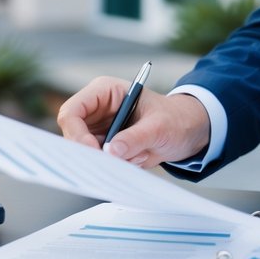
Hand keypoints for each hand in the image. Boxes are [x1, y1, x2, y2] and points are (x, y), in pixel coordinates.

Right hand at [57, 76, 210, 168]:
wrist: (187, 131)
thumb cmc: (175, 118)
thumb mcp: (160, 126)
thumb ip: (136, 138)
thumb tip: (111, 152)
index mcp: (104, 92)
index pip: (72, 111)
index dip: (76, 133)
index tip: (93, 152)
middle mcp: (96, 110)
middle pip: (73, 136)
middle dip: (95, 152)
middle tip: (119, 161)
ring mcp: (99, 130)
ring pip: (87, 154)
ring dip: (112, 161)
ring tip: (142, 152)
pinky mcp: (106, 147)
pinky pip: (101, 163)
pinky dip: (119, 166)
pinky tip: (141, 156)